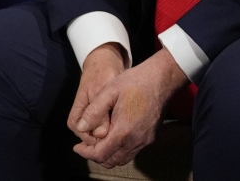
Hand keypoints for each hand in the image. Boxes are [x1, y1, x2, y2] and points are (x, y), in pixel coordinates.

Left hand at [72, 48, 188, 167]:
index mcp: (123, 131)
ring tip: (99, 142)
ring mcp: (145, 140)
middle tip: (86, 146)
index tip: (77, 147)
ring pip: (123, 158)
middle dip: (96, 156)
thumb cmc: (136, 81)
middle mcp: (136, 140)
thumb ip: (93, 111)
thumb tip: (81, 127)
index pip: (100, 154)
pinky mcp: (151, 137)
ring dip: (109, 154)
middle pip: (111, 161)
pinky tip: (114, 136)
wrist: (163, 78)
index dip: (86, 153)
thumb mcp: (109, 91)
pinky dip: (120, 150)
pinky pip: (133, 151)